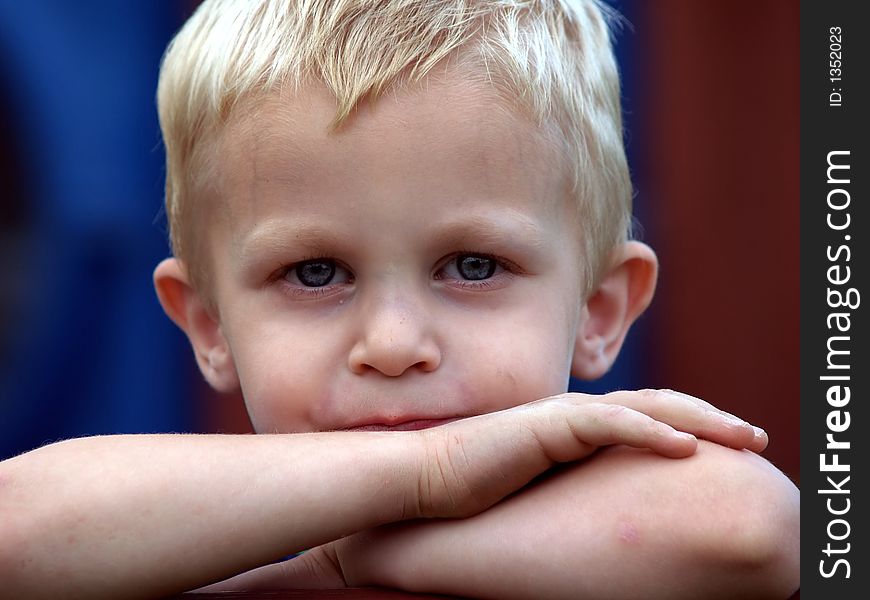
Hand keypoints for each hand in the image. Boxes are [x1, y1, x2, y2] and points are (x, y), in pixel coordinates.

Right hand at [411, 388, 763, 518]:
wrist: (427, 479)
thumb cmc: (475, 489)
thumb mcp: (538, 486)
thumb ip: (571, 486)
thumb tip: (600, 517)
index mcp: (580, 426)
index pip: (650, 416)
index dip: (693, 425)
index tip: (729, 448)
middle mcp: (580, 414)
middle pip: (663, 405)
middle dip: (714, 418)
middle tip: (756, 437)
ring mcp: (567, 415)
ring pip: (650, 406)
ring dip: (702, 420)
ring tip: (743, 436)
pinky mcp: (550, 424)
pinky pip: (613, 423)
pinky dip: (652, 431)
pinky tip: (687, 448)